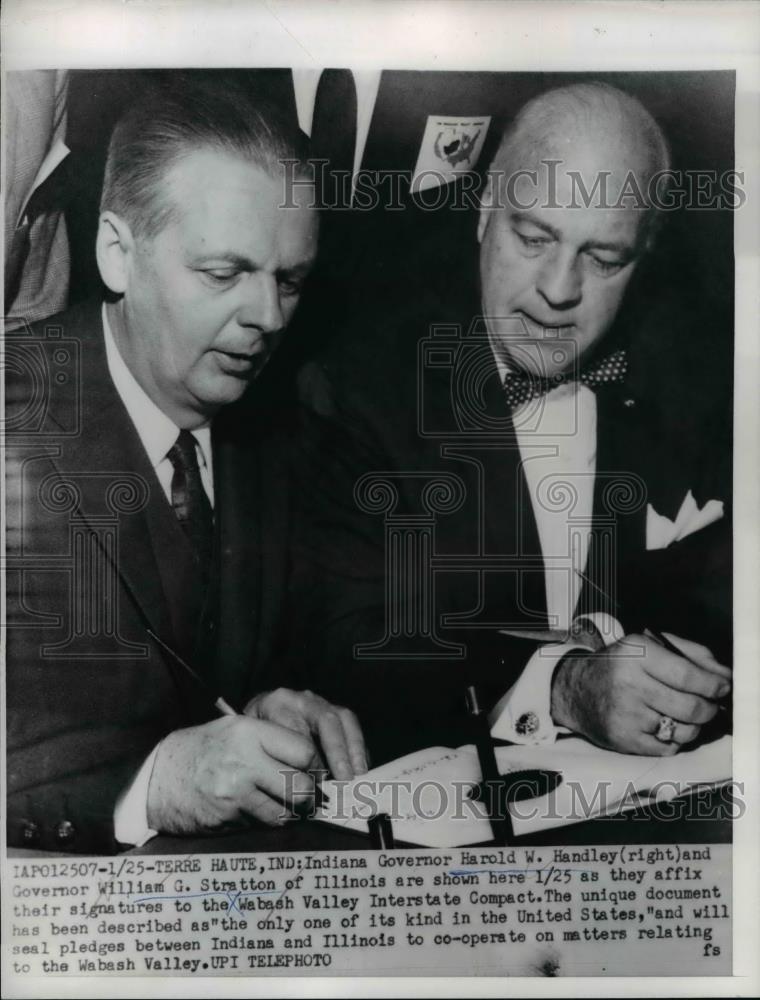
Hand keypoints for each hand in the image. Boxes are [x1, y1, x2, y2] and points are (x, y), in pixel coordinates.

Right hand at [147, 715, 315, 834]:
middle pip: (301, 787)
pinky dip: (263, 820)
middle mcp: (244, 762)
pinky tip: (252, 809)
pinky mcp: (228, 819)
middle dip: (307, 794)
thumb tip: (312, 761)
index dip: (312, 763)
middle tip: (303, 794)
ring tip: (276, 801)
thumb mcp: (233, 729)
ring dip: (286, 811)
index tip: (311, 769)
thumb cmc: (202, 750)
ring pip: (285, 812)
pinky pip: (262, 825)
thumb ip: (270, 740)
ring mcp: (235, 794)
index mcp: (248, 732)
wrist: (157, 778)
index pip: (304, 751)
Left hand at [244, 688, 368, 779]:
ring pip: (343, 719)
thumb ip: (269, 759)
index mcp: (277, 704)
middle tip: (344, 778)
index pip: (296, 727)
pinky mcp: (334, 712)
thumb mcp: (252, 745)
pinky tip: (359, 770)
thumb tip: (296, 786)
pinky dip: (358, 749)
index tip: (314, 781)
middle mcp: (301, 700)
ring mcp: (320, 703)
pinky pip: (351, 726)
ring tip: (357, 774)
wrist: (256, 717)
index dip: (307, 755)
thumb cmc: (253, 737)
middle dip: (337, 750)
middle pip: (325, 719)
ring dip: (354, 748)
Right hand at [550, 633, 730, 754]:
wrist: (576, 690)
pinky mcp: (623, 739)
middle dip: (709, 708)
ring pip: (683, 731)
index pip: (688, 676)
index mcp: (636, 654)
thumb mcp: (649, 646)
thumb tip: (725, 677)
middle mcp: (628, 684)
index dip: (714, 685)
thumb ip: (691, 655)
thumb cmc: (621, 666)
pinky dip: (674, 740)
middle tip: (710, 705)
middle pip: (690, 707)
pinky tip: (663, 726)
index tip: (723, 687)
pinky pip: (668, 748)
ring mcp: (625, 715)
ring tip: (684, 715)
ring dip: (692, 726)